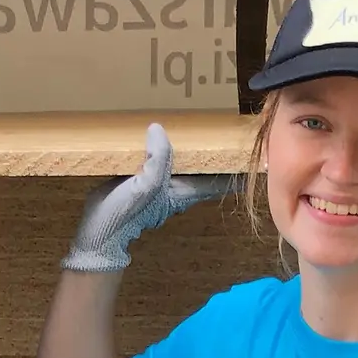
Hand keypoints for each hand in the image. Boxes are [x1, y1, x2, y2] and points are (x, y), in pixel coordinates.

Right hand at [62, 123, 237, 272]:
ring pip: (186, 162)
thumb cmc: (126, 215)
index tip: (260, 152)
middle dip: (219, 150)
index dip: (238, 165)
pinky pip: (161, 158)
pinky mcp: (143, 178)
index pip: (222, 177)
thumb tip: (158, 129)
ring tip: (204, 124)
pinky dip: (167, 147)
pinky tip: (163, 133)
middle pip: (207, 166)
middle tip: (231, 126)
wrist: (98, 233)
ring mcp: (161, 183)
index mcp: (186, 189)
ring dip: (195, 147)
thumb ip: (157, 158)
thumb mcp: (146, 186)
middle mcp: (178, 185)